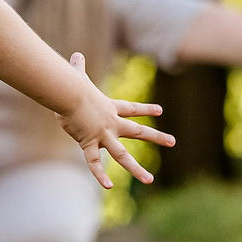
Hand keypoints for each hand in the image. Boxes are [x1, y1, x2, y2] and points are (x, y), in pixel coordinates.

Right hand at [58, 51, 174, 188]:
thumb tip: (75, 54)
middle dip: (156, 137)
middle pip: (138, 131)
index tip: (159, 111)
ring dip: (136, 169)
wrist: (69, 93)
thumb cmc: (72, 85)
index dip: (146, 109)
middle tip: (173, 142)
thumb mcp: (77, 75)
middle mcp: (111, 124)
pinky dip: (100, 175)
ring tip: (150, 180)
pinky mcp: (89, 143)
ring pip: (122, 155)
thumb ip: (78, 67)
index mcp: (110, 108)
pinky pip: (94, 163)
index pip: (132, 109)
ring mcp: (103, 135)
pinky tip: (109, 186)